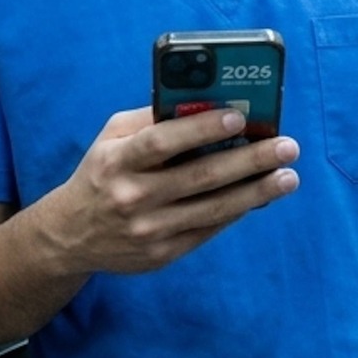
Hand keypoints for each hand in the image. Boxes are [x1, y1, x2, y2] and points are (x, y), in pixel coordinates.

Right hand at [40, 105, 298, 276]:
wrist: (69, 236)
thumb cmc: (100, 173)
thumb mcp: (110, 139)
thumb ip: (150, 121)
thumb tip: (204, 103)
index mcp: (117, 161)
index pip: (162, 141)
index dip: (201, 128)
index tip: (239, 117)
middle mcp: (132, 196)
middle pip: (199, 176)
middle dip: (249, 160)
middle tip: (287, 146)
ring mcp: (148, 230)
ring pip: (213, 208)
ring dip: (257, 192)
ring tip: (288, 176)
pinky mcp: (162, 254)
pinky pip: (208, 229)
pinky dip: (237, 211)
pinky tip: (260, 197)